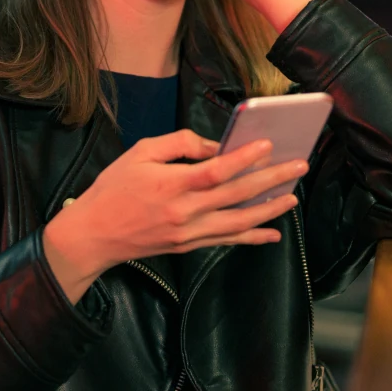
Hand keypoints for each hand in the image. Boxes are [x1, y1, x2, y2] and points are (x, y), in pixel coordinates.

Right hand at [43, 129, 308, 304]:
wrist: (93, 235)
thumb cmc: (114, 188)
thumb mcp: (140, 153)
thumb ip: (179, 144)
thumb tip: (214, 146)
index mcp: (171, 185)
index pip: (216, 171)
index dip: (244, 158)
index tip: (268, 146)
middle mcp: (184, 212)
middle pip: (236, 195)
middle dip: (271, 180)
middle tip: (299, 167)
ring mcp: (188, 233)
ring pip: (238, 222)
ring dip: (269, 209)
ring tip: (292, 196)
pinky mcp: (189, 246)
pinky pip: (227, 241)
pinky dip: (252, 237)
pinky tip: (272, 232)